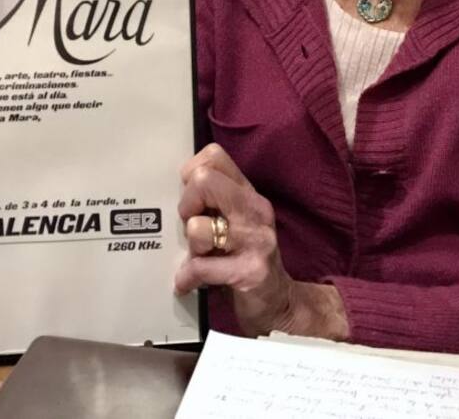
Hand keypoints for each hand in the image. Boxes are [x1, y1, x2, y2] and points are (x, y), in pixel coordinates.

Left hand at [175, 144, 294, 336]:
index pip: (214, 156)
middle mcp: (255, 211)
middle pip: (203, 181)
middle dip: (187, 205)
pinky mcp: (251, 272)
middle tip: (192, 227)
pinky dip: (187, 278)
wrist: (280, 302)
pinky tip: (188, 283)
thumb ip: (214, 201)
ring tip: (201, 257)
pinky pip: (201, 267)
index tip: (192, 199)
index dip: (191, 174)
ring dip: (191, 247)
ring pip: (198, 227)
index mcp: (248, 194)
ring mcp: (256, 241)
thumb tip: (178, 187)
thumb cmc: (246, 258)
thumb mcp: (235, 222)